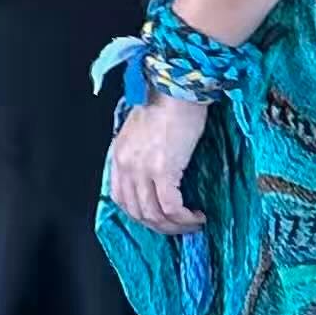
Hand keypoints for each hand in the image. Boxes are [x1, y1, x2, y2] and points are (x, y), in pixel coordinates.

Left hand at [105, 90, 210, 233]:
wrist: (177, 88)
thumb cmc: (166, 103)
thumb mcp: (143, 130)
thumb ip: (142, 153)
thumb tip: (156, 172)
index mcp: (118, 155)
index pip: (119, 198)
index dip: (140, 214)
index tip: (159, 218)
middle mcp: (126, 165)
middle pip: (136, 211)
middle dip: (159, 226)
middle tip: (179, 226)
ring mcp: (142, 170)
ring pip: (153, 214)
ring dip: (174, 225)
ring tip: (192, 223)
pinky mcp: (163, 170)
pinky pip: (171, 207)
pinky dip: (184, 218)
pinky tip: (197, 216)